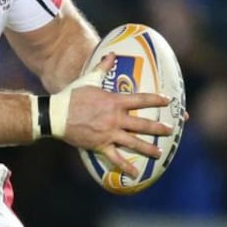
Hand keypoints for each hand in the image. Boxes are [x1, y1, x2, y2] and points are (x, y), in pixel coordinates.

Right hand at [61, 54, 172, 177]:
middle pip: (142, 124)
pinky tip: (135, 173)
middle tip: (170, 129)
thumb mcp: (89, 80)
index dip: (156, 100)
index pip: (141, 99)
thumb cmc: (72, 96)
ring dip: (148, 148)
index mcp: (114, 102)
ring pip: (134, 142)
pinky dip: (125, 166)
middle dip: (158, 127)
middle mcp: (115, 118)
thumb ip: (102, 68)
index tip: (168, 101)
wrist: (56, 114)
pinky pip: (115, 157)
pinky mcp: (100, 145)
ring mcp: (109, 133)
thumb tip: (111, 54)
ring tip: (159, 152)